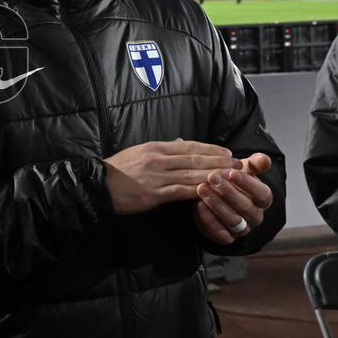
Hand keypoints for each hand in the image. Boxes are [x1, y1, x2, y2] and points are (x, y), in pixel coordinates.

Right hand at [104, 140, 240, 214]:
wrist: (98, 186)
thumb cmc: (117, 170)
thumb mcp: (138, 153)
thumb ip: (160, 150)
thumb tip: (180, 143)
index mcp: (154, 148)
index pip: (188, 146)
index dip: (210, 149)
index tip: (226, 152)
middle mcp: (158, 159)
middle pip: (194, 159)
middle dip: (219, 162)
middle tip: (239, 164)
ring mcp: (156, 176)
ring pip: (192, 175)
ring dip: (215, 177)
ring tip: (232, 179)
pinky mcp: (154, 194)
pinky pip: (181, 192)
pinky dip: (198, 192)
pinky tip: (212, 193)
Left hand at [194, 153, 273, 243]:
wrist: (217, 199)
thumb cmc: (233, 182)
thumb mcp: (243, 170)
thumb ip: (254, 164)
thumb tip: (264, 159)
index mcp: (263, 199)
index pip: (262, 194)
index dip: (248, 183)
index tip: (232, 172)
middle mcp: (256, 216)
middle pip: (246, 207)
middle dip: (228, 192)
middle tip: (212, 177)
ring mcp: (243, 229)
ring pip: (233, 220)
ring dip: (216, 204)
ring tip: (201, 188)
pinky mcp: (227, 238)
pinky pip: (220, 232)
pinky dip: (209, 219)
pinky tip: (198, 205)